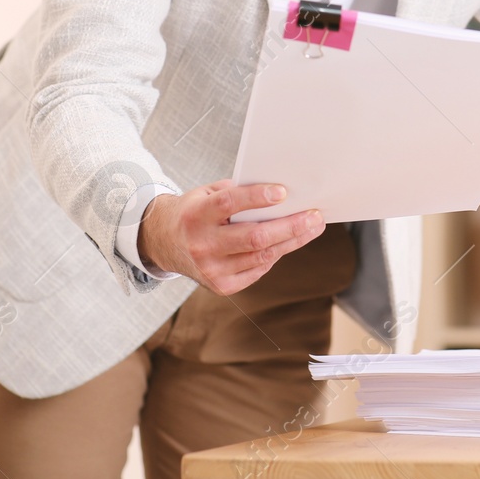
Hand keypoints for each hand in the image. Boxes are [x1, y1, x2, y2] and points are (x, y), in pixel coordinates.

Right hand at [136, 178, 323, 294]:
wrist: (164, 243)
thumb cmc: (194, 212)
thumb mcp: (206, 194)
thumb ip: (237, 192)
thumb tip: (280, 193)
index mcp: (196, 216)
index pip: (229, 204)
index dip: (257, 197)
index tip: (283, 192)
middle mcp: (202, 245)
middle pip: (254, 237)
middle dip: (290, 226)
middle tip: (315, 216)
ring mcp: (212, 269)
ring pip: (262, 256)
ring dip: (292, 241)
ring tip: (312, 228)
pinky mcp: (221, 286)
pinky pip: (258, 269)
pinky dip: (275, 255)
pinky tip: (289, 242)